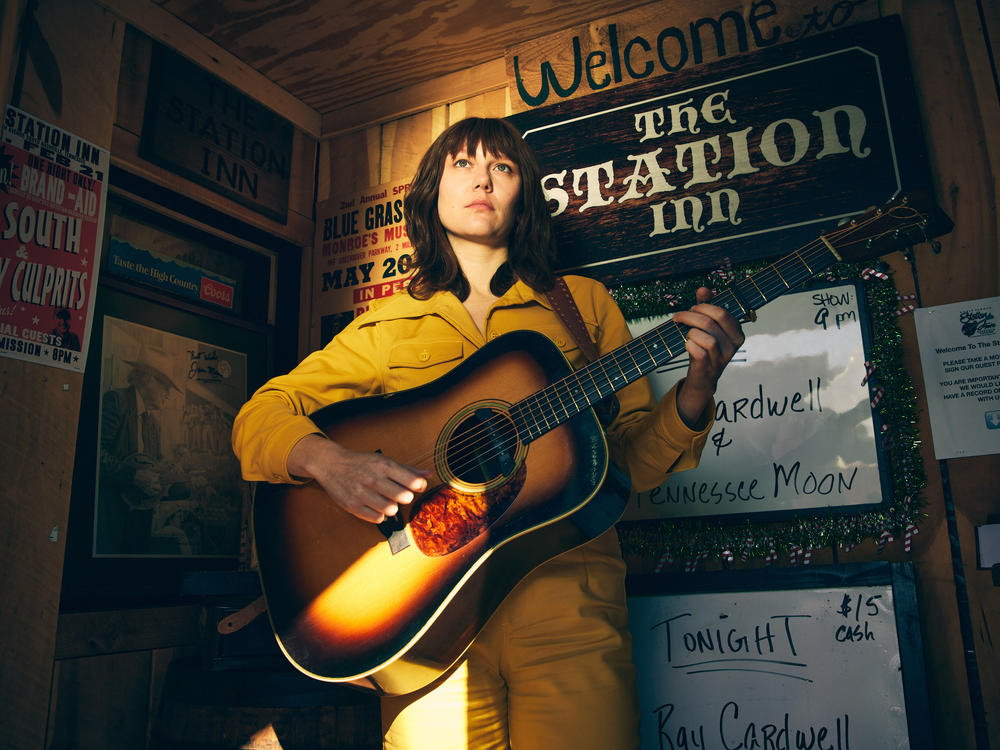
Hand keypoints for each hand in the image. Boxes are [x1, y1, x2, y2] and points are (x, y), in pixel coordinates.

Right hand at [287, 434, 429, 523]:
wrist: (331, 464)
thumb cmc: (362, 463)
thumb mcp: (384, 461)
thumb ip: (407, 470)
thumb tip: (428, 474)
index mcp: (384, 466)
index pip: (412, 482)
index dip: (419, 486)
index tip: (415, 486)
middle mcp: (373, 479)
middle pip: (403, 497)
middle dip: (405, 497)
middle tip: (399, 493)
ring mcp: (362, 493)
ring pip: (391, 510)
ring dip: (392, 507)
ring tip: (386, 500)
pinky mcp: (353, 506)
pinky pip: (377, 519)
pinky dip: (380, 515)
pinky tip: (375, 506)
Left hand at [671, 287, 744, 426]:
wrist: (703, 376)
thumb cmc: (706, 348)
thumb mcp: (708, 326)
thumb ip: (707, 306)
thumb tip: (703, 289)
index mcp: (737, 332)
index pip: (722, 313)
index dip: (703, 307)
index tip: (691, 308)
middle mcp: (733, 345)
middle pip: (710, 323)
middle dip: (691, 316)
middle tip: (680, 317)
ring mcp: (723, 357)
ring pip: (705, 337)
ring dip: (690, 332)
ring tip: (686, 334)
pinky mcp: (710, 367)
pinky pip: (699, 352)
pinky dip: (689, 345)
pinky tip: (687, 344)